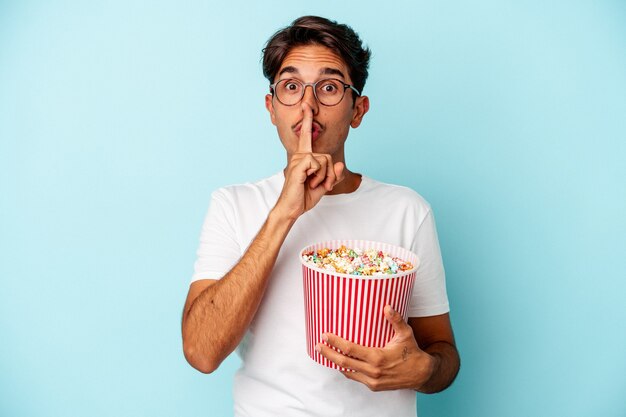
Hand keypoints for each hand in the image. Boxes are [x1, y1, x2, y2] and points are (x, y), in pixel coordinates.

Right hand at [274, 103, 343, 220]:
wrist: (291, 208)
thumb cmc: (304, 196)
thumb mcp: (324, 185)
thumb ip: (334, 174)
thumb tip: (340, 164)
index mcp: (304, 157)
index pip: (307, 135)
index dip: (307, 120)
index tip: (306, 105)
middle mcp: (301, 155)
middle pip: (328, 156)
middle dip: (330, 174)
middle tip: (322, 185)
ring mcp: (299, 159)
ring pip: (325, 160)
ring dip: (325, 177)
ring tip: (313, 185)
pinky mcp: (299, 164)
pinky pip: (318, 164)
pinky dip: (319, 177)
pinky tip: (308, 183)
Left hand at [316, 306, 435, 391]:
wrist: (421, 374)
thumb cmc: (412, 352)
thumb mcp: (405, 334)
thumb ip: (395, 320)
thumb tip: (386, 306)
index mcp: (377, 357)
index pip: (350, 350)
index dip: (335, 342)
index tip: (325, 336)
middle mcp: (372, 371)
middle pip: (343, 362)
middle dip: (328, 353)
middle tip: (318, 345)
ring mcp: (372, 380)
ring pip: (347, 371)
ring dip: (335, 362)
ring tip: (325, 352)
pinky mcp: (373, 386)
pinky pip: (355, 377)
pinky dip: (346, 370)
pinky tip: (340, 363)